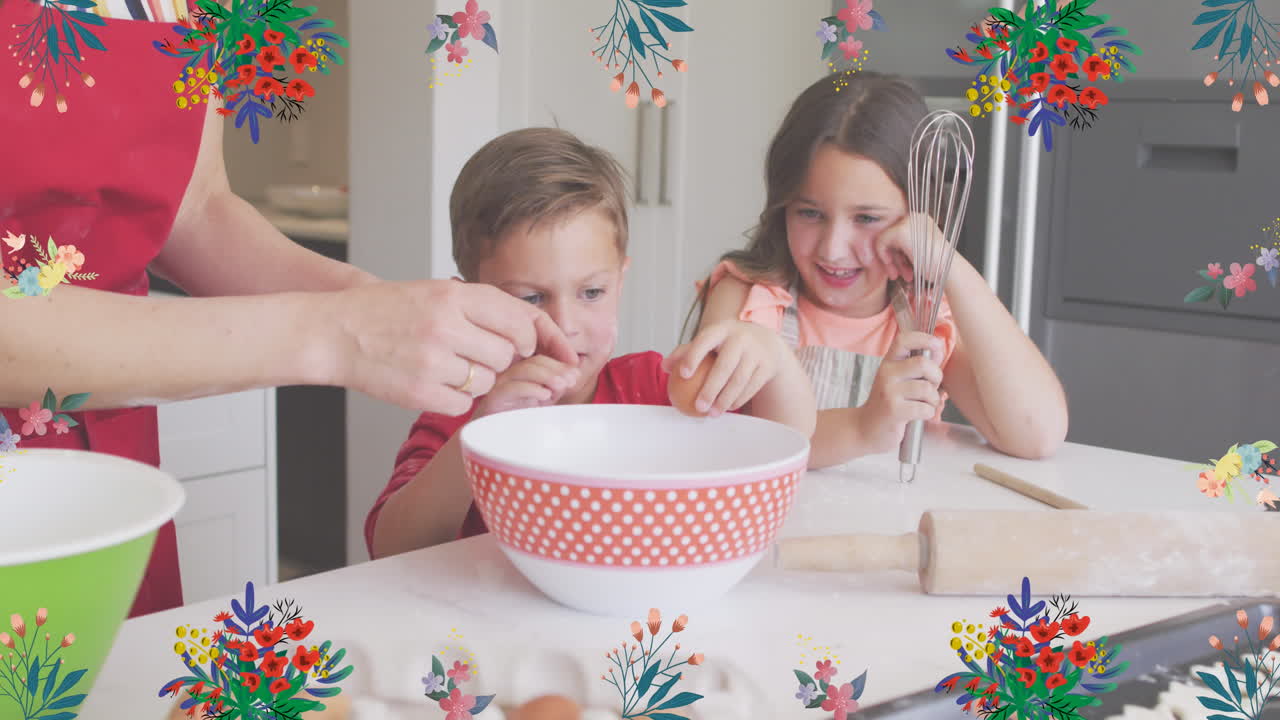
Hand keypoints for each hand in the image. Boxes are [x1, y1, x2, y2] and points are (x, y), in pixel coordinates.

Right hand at [323, 279, 577, 414]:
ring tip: (448, 365)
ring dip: (477, 379)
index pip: (519, 319)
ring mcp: (433, 360)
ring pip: (487, 381)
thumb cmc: (384, 311)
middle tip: (477, 354)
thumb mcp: (433, 292)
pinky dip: (455, 398)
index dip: (534, 336)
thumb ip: (478, 307)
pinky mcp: (420, 392)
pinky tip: (434, 382)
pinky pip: (463, 403)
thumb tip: (527, 331)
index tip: (537, 346)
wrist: (333, 332)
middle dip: (501, 359)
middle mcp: (446, 326)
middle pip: (507, 354)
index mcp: (453, 296)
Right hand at [472, 355, 580, 418]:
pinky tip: (545, 395)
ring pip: (522, 370)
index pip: (540, 358)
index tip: (575, 374)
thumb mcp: (545, 400)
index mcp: (520, 371)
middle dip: (556, 368)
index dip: (560, 363)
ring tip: (561, 386)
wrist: (499, 445)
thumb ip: (557, 386)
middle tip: (571, 380)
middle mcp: (507, 374)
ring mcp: (498, 386)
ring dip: (546, 376)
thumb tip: (574, 374)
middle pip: (532, 361)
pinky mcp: (492, 400)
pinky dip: (531, 389)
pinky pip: (511, 388)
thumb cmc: (522, 422)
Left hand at [663, 319, 782, 415]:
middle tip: (698, 406)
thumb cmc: (726, 344)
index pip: (705, 341)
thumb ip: (686, 352)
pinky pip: (751, 387)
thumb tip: (664, 367)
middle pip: (725, 366)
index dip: (693, 356)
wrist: (766, 342)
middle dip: (710, 389)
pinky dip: (738, 400)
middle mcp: (741, 338)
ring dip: (724, 400)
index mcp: (722, 329)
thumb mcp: (709, 341)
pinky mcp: (767, 366)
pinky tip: (726, 410)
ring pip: (739, 380)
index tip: (683, 374)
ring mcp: (756, 352)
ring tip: (711, 414)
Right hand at [854, 330, 944, 453]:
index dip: (925, 339)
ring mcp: (889, 392)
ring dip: (933, 399)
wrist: (864, 430)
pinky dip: (928, 413)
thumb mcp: (895, 380)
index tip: (937, 347)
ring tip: (925, 404)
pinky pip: (925, 408)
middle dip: (936, 376)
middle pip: (923, 363)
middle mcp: (886, 374)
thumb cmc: (887, 405)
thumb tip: (939, 352)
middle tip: (932, 386)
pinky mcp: (893, 411)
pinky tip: (919, 416)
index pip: (905, 339)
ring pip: (927, 388)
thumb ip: (914, 367)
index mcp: (888, 363)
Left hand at [872, 212, 950, 284]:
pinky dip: (883, 255)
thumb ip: (906, 247)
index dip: (898, 254)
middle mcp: (915, 217)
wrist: (948, 271)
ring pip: (886, 239)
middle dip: (894, 258)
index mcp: (921, 221)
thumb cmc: (938, 266)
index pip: (899, 233)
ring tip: (897, 275)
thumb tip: (887, 249)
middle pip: (892, 236)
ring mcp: (908, 222)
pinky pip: (881, 241)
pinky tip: (892, 266)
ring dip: (891, 260)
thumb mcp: (920, 252)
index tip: (901, 269)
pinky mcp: (901, 230)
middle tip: (897, 274)